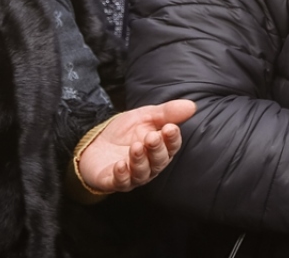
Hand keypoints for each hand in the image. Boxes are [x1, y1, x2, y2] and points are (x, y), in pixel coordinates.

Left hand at [77, 99, 195, 192]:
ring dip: (140, 161)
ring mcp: (133, 175)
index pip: (172, 146)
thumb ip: (166, 112)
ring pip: (142, 173)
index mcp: (160, 149)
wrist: (96, 142)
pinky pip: (121, 182)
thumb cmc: (125, 132)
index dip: (172, 139)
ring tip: (136, 147)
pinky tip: (120, 165)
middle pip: (159, 161)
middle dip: (157, 149)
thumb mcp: (145, 116)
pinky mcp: (114, 181)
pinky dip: (122, 175)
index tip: (170, 128)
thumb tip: (191, 105)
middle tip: (152, 137)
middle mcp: (150, 165)